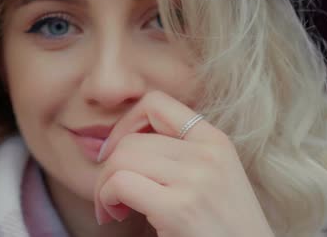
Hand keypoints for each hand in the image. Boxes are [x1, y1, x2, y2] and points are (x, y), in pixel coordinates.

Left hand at [93, 91, 274, 236]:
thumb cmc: (222, 227)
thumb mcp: (212, 176)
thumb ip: (180, 154)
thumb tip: (123, 140)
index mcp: (216, 140)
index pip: (157, 102)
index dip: (126, 123)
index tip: (117, 152)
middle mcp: (208, 153)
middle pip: (132, 139)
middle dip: (109, 166)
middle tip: (113, 195)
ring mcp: (196, 179)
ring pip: (121, 158)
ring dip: (104, 185)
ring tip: (115, 208)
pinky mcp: (179, 208)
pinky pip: (120, 184)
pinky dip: (106, 199)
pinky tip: (116, 215)